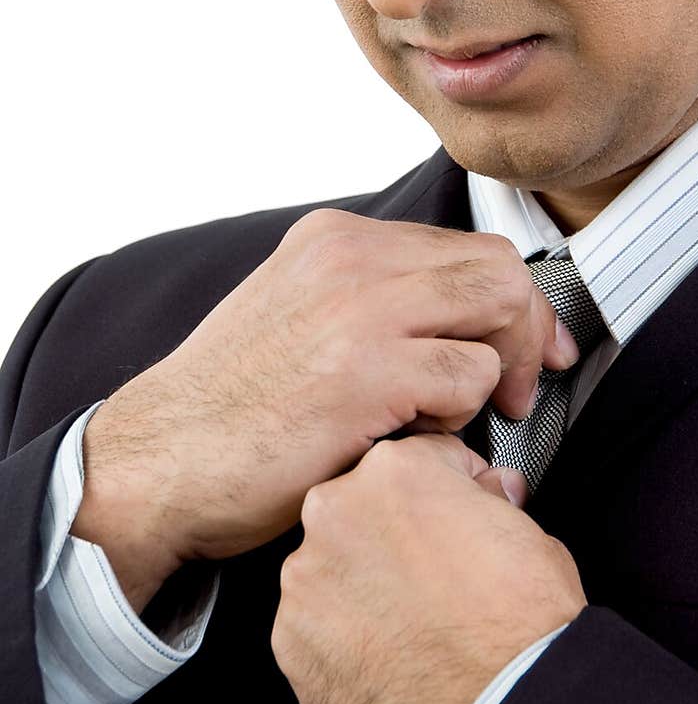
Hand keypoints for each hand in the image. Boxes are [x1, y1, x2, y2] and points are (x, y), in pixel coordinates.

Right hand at [75, 211, 578, 604]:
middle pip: (499, 269)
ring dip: (491, 377)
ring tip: (442, 418)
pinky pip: (471, 379)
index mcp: (337, 240)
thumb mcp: (299, 316)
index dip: (516, 306)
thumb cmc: (233, 409)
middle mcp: (352, 258)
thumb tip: (468, 316)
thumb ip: (376, 300)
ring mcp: (360, 308)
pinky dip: (460, 417)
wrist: (160, 463)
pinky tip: (407, 435)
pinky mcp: (367, 371)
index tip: (531, 352)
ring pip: (500, 310)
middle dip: (526, 335)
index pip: (469, 248)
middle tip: (515, 395)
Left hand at [270, 432, 586, 703]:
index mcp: (396, 472)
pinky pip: (314, 630)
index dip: (451, 491)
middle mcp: (337, 514)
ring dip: (365, 591)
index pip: (420, 461)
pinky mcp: (290, 644)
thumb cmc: (521, 630)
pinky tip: (389, 663)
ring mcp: (306, 582)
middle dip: (397, 537)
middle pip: (364, 510)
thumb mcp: (531, 535)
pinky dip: (344, 644)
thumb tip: (486, 494)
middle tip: (441, 579)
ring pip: (333, 571)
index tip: (461, 516)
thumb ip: (490, 502)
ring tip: (416, 631)